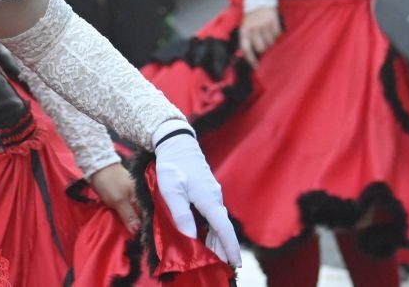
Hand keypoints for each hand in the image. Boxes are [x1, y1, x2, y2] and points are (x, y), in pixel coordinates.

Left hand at [88, 163, 139, 232]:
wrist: (96, 163)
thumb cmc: (109, 182)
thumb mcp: (118, 200)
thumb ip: (129, 215)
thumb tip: (138, 231)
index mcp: (141, 197)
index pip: (146, 216)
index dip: (143, 228)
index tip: (140, 240)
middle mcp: (138, 195)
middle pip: (140, 213)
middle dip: (137, 224)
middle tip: (133, 238)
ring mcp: (131, 191)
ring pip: (133, 209)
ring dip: (130, 218)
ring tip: (127, 230)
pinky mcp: (123, 190)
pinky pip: (127, 204)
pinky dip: (124, 211)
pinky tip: (121, 217)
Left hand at [154, 126, 241, 267]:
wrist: (175, 142)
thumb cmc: (172, 166)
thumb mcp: (171, 191)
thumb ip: (181, 214)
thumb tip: (191, 237)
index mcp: (208, 200)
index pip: (224, 229)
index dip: (230, 247)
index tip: (236, 263)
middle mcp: (214, 198)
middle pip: (222, 228)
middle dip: (224, 247)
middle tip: (223, 265)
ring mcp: (212, 193)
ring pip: (218, 221)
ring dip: (217, 238)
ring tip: (215, 255)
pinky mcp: (207, 189)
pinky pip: (213, 213)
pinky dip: (212, 227)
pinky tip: (206, 234)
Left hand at [239, 7, 281, 66]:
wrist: (259, 2)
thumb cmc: (251, 19)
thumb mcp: (245, 28)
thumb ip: (247, 41)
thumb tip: (247, 57)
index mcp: (244, 31)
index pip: (245, 48)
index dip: (251, 59)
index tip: (256, 67)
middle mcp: (253, 28)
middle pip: (260, 48)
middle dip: (264, 49)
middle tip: (265, 45)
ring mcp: (263, 24)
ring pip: (270, 43)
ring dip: (271, 42)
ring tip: (268, 35)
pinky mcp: (273, 21)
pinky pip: (277, 36)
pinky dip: (277, 36)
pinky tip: (273, 30)